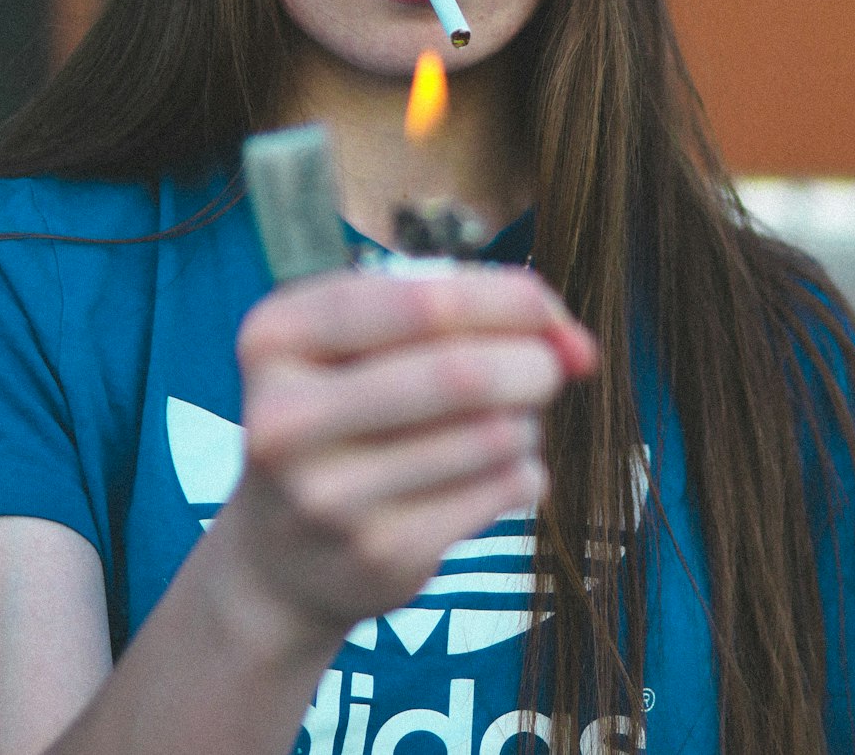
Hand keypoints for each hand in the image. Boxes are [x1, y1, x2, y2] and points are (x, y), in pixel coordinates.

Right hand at [225, 266, 595, 654]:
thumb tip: (578, 346)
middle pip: (461, 372)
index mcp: (276, 338)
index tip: (549, 311)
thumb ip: (464, 317)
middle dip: (533, 362)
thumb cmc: (342, 412)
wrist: (279, 556)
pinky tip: (487, 472)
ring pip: (493, 434)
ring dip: (525, 419)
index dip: (507, 298)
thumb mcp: (360, 342)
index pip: (422, 301)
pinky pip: (502, 489)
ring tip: (503, 421)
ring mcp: (330, 497)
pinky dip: (521, 470)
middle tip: (551, 366)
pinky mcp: (380, 556)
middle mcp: (286, 419)